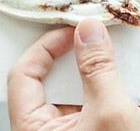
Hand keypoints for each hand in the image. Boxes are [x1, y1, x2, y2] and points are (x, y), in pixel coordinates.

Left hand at [8, 18, 139, 130]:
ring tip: (106, 45)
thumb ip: (98, 68)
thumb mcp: (111, 111)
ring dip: (87, 65)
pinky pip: (86, 98)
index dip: (45, 47)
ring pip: (67, 87)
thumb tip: (88, 29)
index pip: (23, 76)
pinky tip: (116, 67)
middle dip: (67, 52)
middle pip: (43, 79)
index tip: (73, 30)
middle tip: (89, 30)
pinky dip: (100, 80)